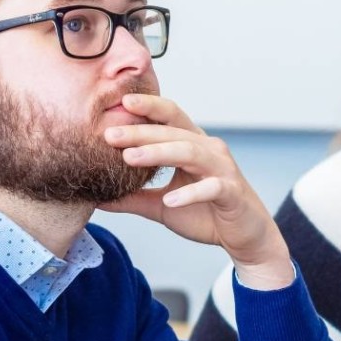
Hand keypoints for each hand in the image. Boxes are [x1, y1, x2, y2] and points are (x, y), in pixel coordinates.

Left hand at [100, 94, 294, 289]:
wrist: (244, 237)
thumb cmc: (206, 214)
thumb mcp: (161, 206)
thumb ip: (133, 198)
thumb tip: (97, 197)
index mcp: (193, 145)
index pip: (169, 118)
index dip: (147, 107)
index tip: (119, 104)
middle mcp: (209, 150)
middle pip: (173, 132)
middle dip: (140, 132)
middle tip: (110, 134)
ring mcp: (222, 170)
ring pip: (190, 152)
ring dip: (159, 153)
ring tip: (130, 158)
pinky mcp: (232, 192)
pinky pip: (211, 188)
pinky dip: (190, 193)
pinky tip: (170, 200)